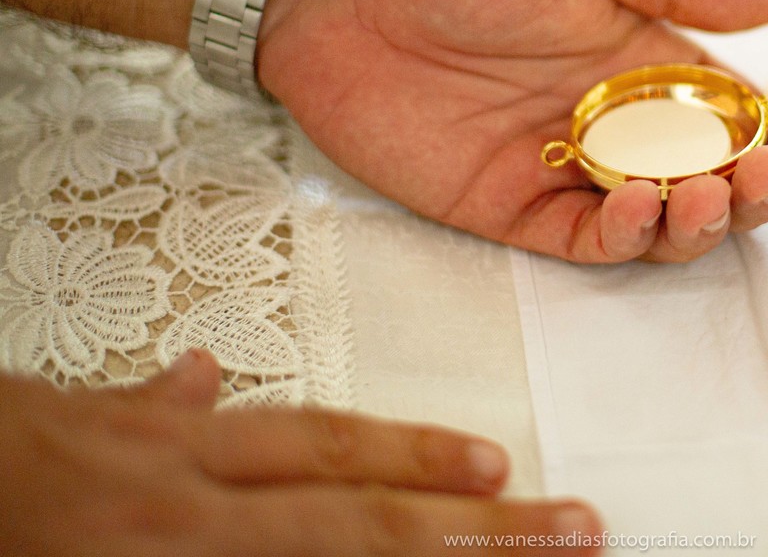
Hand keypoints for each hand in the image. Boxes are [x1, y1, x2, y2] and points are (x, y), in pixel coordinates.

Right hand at [0, 351, 601, 556]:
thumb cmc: (1, 460)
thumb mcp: (74, 415)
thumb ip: (151, 405)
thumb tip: (196, 375)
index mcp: (182, 457)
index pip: (321, 449)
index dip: (413, 455)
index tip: (497, 465)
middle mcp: (195, 515)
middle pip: (357, 522)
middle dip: (473, 529)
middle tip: (574, 529)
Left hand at [259, 0, 767, 262]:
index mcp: (641, 52)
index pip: (740, 109)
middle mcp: (616, 118)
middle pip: (716, 175)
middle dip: (764, 191)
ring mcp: (568, 165)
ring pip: (663, 219)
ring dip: (704, 220)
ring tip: (712, 193)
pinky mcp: (513, 205)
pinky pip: (588, 241)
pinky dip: (626, 236)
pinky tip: (639, 205)